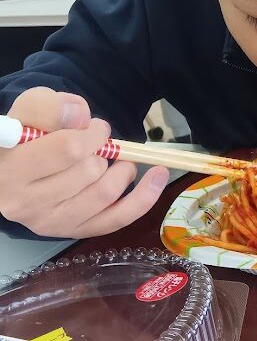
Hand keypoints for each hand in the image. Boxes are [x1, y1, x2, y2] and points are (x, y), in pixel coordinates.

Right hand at [0, 87, 168, 237]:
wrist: (14, 169)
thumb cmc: (24, 136)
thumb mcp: (29, 109)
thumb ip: (51, 107)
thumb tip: (82, 119)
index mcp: (12, 170)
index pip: (69, 149)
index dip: (93, 132)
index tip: (94, 126)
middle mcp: (27, 204)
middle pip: (90, 171)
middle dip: (105, 149)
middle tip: (99, 143)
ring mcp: (51, 223)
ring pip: (105, 193)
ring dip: (122, 169)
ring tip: (117, 159)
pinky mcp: (73, 232)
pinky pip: (117, 219)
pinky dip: (144, 198)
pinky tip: (159, 176)